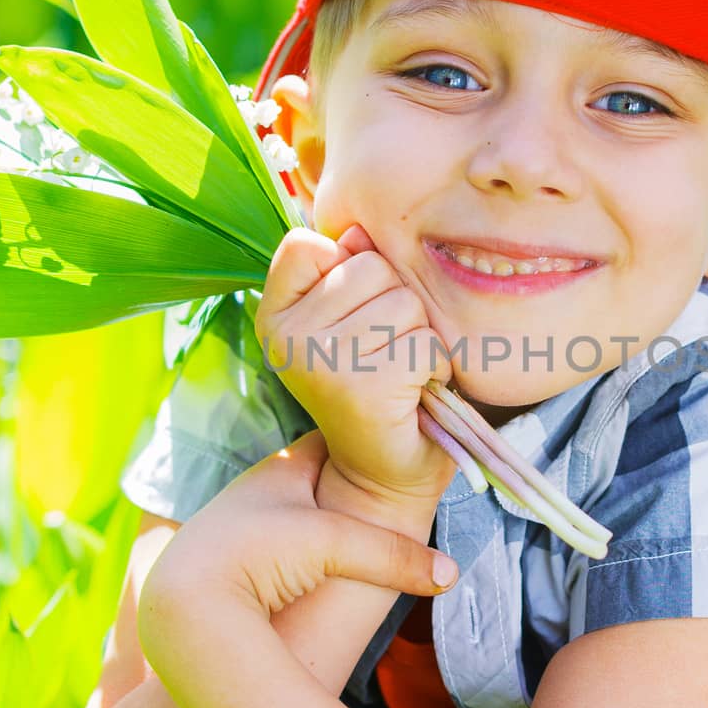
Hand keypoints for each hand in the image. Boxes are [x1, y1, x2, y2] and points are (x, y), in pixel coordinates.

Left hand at [140, 428, 458, 625]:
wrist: (186, 608)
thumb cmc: (256, 553)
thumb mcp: (332, 544)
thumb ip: (393, 554)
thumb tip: (451, 572)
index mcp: (279, 471)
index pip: (330, 442)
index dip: (362, 441)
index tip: (393, 444)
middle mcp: (257, 493)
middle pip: (315, 478)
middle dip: (346, 481)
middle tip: (387, 486)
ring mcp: (242, 529)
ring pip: (294, 515)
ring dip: (321, 520)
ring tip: (359, 530)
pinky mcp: (234, 567)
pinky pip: (277, 548)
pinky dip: (299, 551)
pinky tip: (315, 568)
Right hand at [251, 222, 460, 508]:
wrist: (381, 474)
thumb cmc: (372, 387)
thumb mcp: (348, 318)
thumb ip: (347, 268)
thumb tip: (358, 233)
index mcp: (273, 314)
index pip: (308, 243)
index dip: (346, 268)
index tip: (350, 317)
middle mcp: (287, 336)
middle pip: (370, 266)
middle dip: (394, 305)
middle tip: (381, 355)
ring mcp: (321, 359)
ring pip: (404, 302)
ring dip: (418, 337)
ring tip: (397, 374)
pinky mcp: (364, 385)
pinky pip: (426, 341)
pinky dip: (434, 366)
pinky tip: (412, 394)